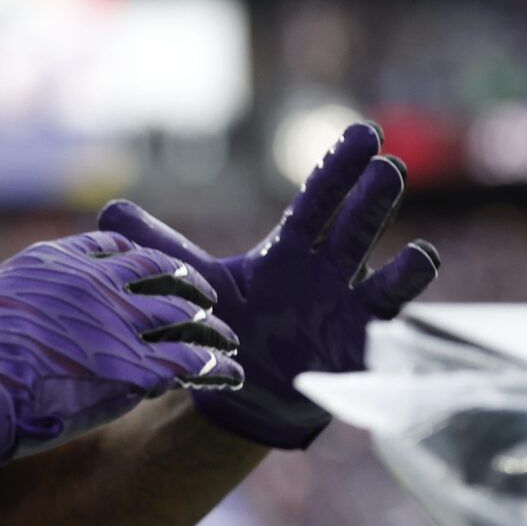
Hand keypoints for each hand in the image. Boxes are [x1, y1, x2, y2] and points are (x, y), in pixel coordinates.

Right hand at [0, 226, 242, 480]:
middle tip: (203, 297)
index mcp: (54, 263)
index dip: (137, 258)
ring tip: (226, 339)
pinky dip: (215, 367)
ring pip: (182, 315)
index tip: (151, 268)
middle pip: (158, 272)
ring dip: (209, 327)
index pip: (111, 247)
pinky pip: (190, 362)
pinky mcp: (131, 370)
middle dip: (186, 284)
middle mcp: (93, 285)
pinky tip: (229, 375)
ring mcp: (115, 325)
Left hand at [99, 122, 439, 449]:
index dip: (338, 170)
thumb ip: (156, 246)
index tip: (362, 134)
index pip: (317, 201)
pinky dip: (403, 325)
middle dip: (371, 198)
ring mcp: (351, 313)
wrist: (246, 391)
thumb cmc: (230, 323)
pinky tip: (417, 310)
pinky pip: (390, 337)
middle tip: (387, 165)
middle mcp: (329, 273)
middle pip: (355, 228)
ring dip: (403, 264)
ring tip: (420, 254)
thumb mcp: (194, 283)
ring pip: (384, 280)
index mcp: (293, 249)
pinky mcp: (360, 354)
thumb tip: (106, 210)